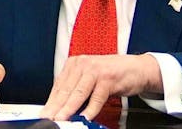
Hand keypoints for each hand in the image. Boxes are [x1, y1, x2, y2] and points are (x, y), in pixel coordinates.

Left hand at [41, 54, 161, 121]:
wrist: (136, 68)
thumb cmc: (112, 74)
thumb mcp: (90, 78)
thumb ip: (76, 89)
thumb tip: (61, 107)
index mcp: (74, 64)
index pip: (59, 86)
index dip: (51, 102)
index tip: (45, 113)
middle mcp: (82, 64)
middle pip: (66, 90)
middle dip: (56, 107)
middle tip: (49, 118)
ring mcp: (95, 70)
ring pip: (78, 93)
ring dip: (69, 109)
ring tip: (62, 118)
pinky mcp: (108, 78)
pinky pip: (97, 97)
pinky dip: (91, 109)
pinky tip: (85, 117)